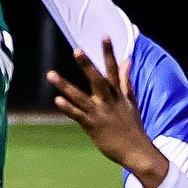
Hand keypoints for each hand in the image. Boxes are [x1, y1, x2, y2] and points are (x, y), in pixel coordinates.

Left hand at [48, 40, 167, 187]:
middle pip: (97, 79)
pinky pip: (77, 115)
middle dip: (87, 65)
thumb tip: (127, 61)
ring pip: (80, 96)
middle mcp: (108, 101)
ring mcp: (99, 113)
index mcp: (118, 94)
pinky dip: (68, 108)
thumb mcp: (131, 101)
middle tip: (77, 50)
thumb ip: (125, 80)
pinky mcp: (92, 126)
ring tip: (50, 74)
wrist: (136, 151)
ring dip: (65, 85)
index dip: (109, 53)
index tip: (105, 36)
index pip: (113, 69)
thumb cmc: (132, 126)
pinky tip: (57, 100)